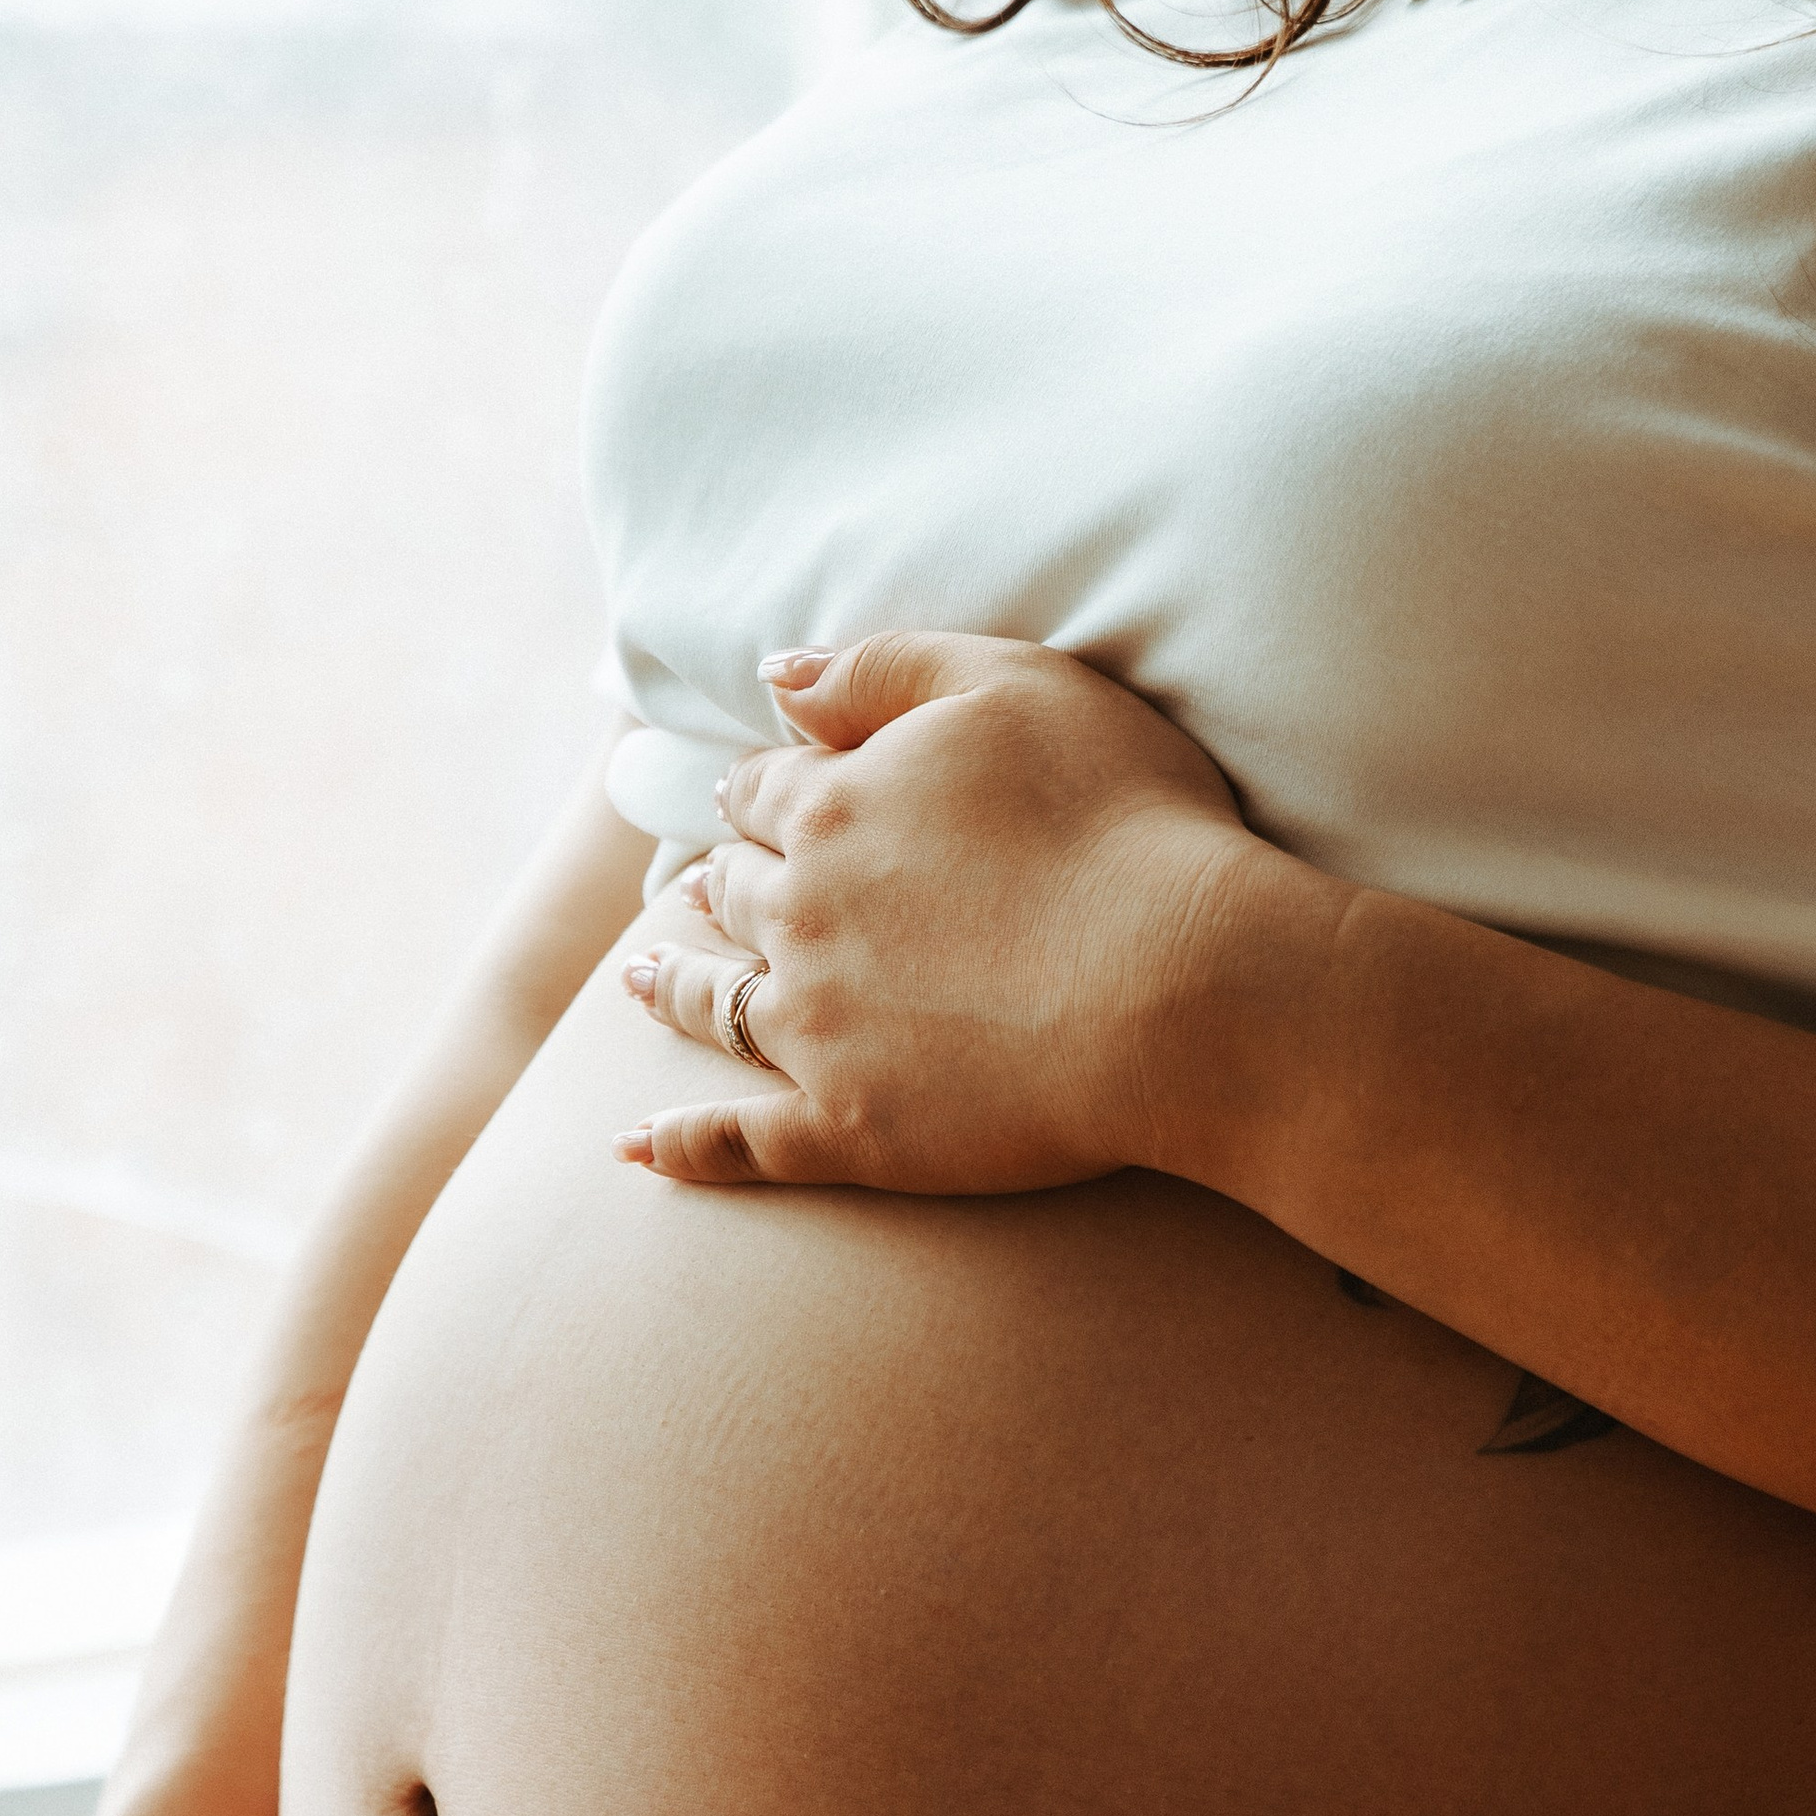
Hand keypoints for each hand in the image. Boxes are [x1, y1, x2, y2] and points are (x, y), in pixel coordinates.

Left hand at [614, 631, 1261, 1191]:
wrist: (1182, 989)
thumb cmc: (1124, 823)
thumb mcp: (1014, 685)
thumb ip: (884, 667)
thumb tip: (777, 676)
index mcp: (835, 808)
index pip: (769, 790)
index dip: (763, 789)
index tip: (752, 796)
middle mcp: (801, 918)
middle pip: (736, 891)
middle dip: (717, 881)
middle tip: (698, 886)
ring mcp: (816, 1032)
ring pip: (717, 1004)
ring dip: (673, 985)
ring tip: (639, 979)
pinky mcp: (848, 1129)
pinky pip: (737, 1142)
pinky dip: (678, 1144)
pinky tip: (633, 1148)